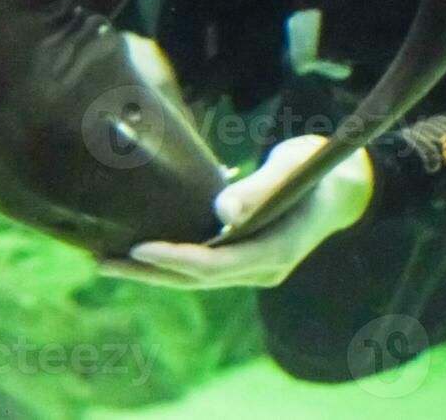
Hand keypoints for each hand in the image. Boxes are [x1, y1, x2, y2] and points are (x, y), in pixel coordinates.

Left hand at [100, 135, 372, 288]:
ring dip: (151, 271)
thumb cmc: (317, 167)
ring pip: (195, 277)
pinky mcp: (246, 260)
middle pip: (197, 278)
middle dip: (148, 272)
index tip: (137, 249)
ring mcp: (255, 269)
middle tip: (100, 261)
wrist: (344, 185)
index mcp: (276, 251)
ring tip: (105, 259)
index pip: (216, 264)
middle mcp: (263, 269)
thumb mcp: (293, 169)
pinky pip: (202, 266)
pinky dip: (169, 260)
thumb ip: (260, 190)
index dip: (174, 258)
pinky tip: (137, 250)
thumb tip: (223, 213)